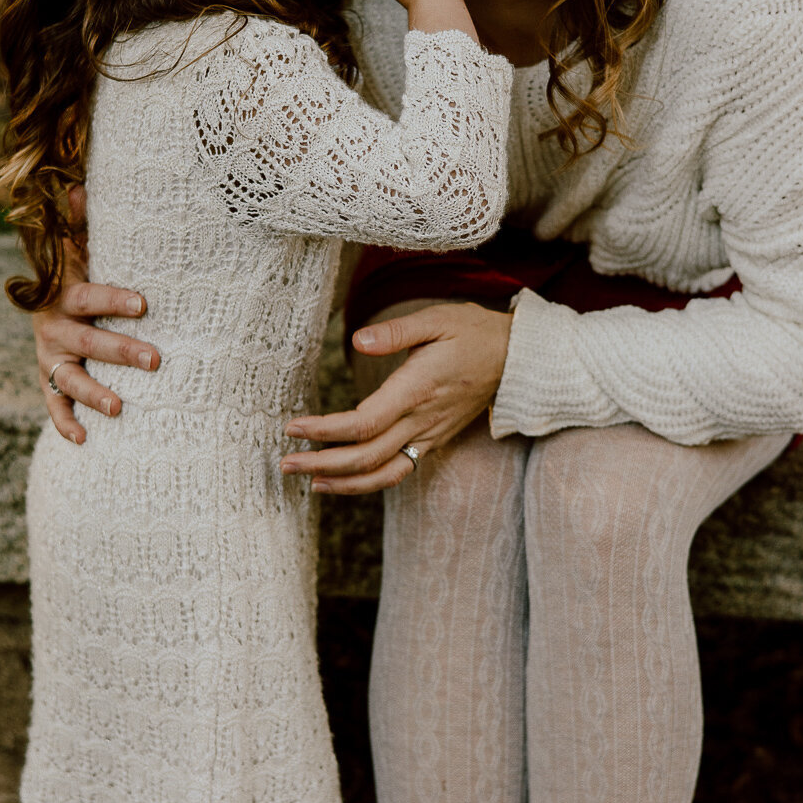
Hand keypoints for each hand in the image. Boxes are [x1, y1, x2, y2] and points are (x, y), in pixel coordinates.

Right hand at [34, 189, 159, 442]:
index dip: (114, 298)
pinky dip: (65, 423)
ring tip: (120, 406)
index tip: (145, 302)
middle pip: (87, 341)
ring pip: (70, 378)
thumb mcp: (77, 247)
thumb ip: (79, 223)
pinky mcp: (48, 380)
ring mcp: (50, 357)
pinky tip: (84, 439)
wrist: (44, 303)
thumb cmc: (78, 272)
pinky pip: (53, 405)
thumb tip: (78, 185)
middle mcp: (54, 327)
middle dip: (121, 350)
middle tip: (156, 360)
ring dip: (94, 392)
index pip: (90, 296)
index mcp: (65, 292)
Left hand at [280, 302, 511, 492]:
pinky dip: (368, 482)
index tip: (294, 428)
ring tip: (309, 482)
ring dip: (344, 483)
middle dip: (323, 464)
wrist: (517, 359)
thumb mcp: (437, 319)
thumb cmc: (473, 331)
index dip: (326, 431)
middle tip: (285, 462)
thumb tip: (357, 341)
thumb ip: (395, 332)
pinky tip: (343, 479)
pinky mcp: (433, 441)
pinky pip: (398, 471)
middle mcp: (422, 421)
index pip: (364, 423)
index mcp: (417, 390)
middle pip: (367, 457)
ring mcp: (430, 436)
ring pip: (384, 474)